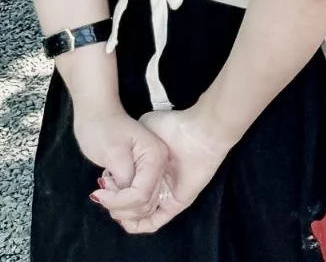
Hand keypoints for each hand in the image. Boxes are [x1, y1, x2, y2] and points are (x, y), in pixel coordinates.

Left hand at [72, 96, 173, 232]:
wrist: (98, 115)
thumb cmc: (103, 130)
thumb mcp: (112, 153)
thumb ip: (124, 176)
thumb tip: (128, 195)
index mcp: (156, 157)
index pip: (142, 195)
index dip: (120, 202)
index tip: (100, 194)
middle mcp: (160, 165)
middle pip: (146, 204)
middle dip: (121, 207)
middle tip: (102, 194)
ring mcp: (153, 170)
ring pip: (144, 205)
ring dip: (122, 207)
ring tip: (106, 191)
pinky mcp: (144, 174)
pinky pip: (139, 199)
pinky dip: (124, 204)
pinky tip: (112, 195)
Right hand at [94, 103, 227, 233]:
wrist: (200, 131)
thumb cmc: (173, 125)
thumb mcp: (146, 126)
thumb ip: (132, 142)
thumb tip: (115, 159)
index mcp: (150, 169)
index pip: (126, 189)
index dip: (111, 190)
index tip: (101, 184)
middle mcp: (157, 184)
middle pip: (129, 205)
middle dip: (114, 204)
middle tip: (104, 195)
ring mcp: (166, 195)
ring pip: (138, 216)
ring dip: (122, 213)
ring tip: (113, 202)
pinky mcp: (174, 204)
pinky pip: (152, 223)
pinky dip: (136, 224)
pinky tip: (125, 215)